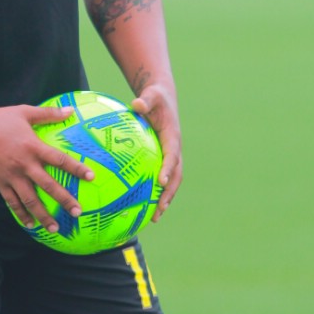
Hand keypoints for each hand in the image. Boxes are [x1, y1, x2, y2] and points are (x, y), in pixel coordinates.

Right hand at [0, 104, 93, 232]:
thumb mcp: (24, 112)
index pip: (59, 160)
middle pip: (48, 185)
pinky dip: (21, 214)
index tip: (91, 177)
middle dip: (64, 200)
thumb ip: (48, 113)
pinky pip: (12, 202)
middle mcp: (24, 164)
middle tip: (77, 212)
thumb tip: (70, 110)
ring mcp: (11, 176)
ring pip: (30, 200)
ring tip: (55, 228)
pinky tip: (30, 225)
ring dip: (43, 215)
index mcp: (33, 147)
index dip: (76, 168)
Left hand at [131, 85, 181, 220]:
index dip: (168, 168)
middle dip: (169, 194)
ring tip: (154, 217)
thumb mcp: (151, 95)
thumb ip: (145, 100)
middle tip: (158, 210)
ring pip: (172, 182)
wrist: (163, 99)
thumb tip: (136, 104)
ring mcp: (171, 156)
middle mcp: (175, 150)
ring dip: (165, 199)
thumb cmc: (155, 97)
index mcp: (172, 137)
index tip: (160, 181)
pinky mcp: (164, 160)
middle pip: (176, 176)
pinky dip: (156, 192)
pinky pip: (162, 178)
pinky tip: (143, 206)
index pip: (172, 155)